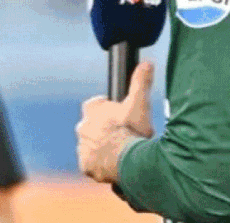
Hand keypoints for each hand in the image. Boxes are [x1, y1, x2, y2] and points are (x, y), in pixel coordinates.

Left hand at [75, 61, 154, 183]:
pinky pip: (91, 164)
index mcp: (92, 110)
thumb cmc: (132, 130)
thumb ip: (140, 82)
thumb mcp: (139, 104)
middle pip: (92, 126)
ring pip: (91, 146)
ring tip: (121, 152)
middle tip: (122, 135)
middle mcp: (82, 127)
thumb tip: (147, 63)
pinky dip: (100, 165)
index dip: (107, 108)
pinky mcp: (86, 166)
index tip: (119, 114)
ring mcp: (82, 147)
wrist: (128, 161)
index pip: (95, 104)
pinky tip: (114, 166)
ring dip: (102, 148)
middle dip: (104, 129)